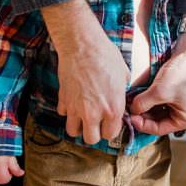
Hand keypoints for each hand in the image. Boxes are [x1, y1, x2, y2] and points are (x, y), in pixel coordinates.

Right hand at [41, 0, 129, 144]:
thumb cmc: (106, 57)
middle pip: (91, 139)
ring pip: (73, 131)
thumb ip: (121, 93)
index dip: (110, 129)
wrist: (83, 46)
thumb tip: (121, 97)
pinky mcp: (63, 100)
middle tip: (96, 122)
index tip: (109, 122)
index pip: (111, 135)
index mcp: (113, 109)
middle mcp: (93, 113)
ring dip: (78, 126)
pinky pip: (62, 114)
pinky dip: (67, 110)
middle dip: (94, 133)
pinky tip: (73, 101)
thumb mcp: (123, 75)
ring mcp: (75, 108)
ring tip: (83, 116)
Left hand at [129, 31, 185, 135]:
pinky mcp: (173, 95)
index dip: (142, 124)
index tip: (130, 117)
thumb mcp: (159, 92)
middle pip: (157, 121)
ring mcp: (178, 104)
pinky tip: (139, 95)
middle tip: (128, 108)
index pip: (158, 129)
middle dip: (142, 115)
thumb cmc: (182, 73)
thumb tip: (131, 109)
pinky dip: (148, 100)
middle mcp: (182, 115)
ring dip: (144, 107)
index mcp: (185, 120)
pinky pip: (158, 102)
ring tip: (132, 101)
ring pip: (155, 112)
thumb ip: (143, 104)